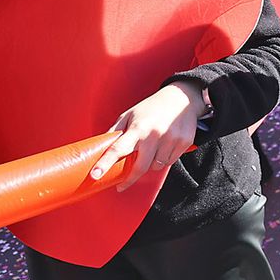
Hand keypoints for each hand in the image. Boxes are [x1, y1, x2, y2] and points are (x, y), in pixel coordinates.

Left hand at [90, 82, 205, 188]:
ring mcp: (171, 139)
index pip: (118, 148)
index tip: (95, 175)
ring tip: (151, 151)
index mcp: (138, 127)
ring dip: (150, 164)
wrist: (182, 97)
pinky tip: (164, 147)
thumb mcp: (130, 114)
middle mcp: (154, 134)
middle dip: (130, 178)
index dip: (105, 163)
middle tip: (123, 183)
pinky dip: (164, 160)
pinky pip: (170, 162)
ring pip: (156, 166)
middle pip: (140, 167)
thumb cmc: (152, 107)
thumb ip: (116, 131)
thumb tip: (99, 147)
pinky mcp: (184, 142)